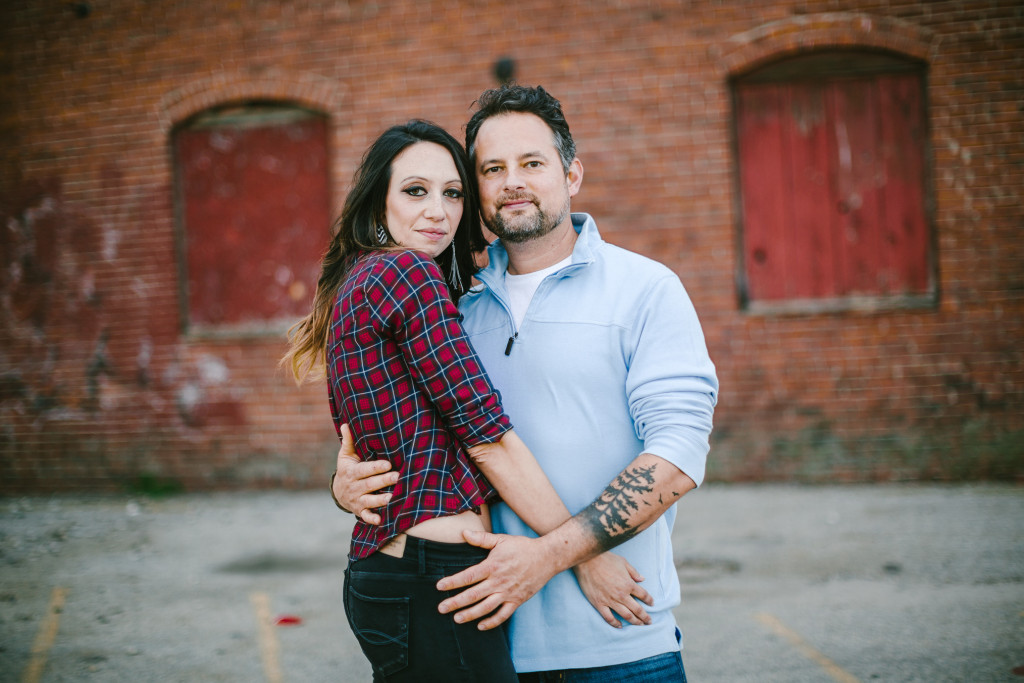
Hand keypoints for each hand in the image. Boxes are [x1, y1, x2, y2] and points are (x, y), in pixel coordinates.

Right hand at [332, 424, 397, 523]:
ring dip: (380, 500)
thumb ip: (348, 441)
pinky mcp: (359, 511)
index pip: (364, 470)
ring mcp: (356, 500)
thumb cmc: (347, 469)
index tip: (388, 464)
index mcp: (351, 472)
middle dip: (383, 481)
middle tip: (397, 476)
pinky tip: (380, 520)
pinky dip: (371, 519)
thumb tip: (345, 424)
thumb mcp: (345, 456)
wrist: (338, 491)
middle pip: (369, 485)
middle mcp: (354, 487)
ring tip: (393, 497)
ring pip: (369, 501)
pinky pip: (365, 516)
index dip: (375, 467)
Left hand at [436, 530, 559, 630]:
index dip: (453, 582)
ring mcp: (508, 592)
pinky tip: (480, 626)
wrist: (547, 557)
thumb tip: (464, 533)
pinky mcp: (517, 600)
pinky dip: (491, 622)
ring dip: (470, 614)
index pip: (468, 576)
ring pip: (486, 607)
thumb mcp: (501, 539)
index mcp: (493, 566)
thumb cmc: (522, 547)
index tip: (439, 586)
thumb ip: (481, 538)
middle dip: (456, 602)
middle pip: (474, 595)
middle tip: (441, 608)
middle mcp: (499, 581)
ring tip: (457, 619)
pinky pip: (503, 614)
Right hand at [573, 553, 652, 627]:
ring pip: (626, 615)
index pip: (643, 595)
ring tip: (640, 625)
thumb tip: (642, 579)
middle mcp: (621, 595)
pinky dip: (615, 623)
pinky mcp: (599, 604)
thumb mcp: (623, 562)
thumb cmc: (605, 559)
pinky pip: (609, 617)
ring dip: (635, 622)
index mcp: (628, 584)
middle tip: (649, 621)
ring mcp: (610, 600)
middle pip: (637, 609)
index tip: (652, 603)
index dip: (649, 600)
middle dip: (645, 616)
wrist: (587, 561)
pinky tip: (620, 626)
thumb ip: (634, 572)